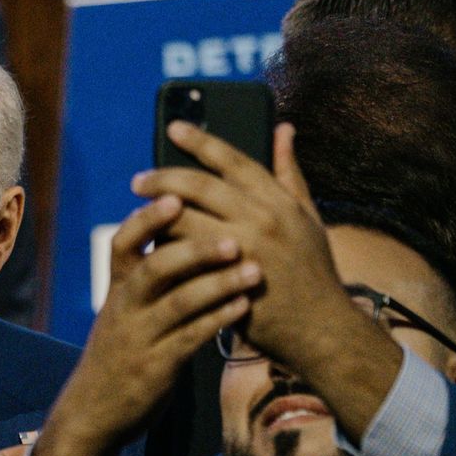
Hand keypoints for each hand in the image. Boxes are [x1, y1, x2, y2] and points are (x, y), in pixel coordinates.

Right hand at [32, 193, 258, 455]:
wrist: (94, 414)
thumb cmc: (120, 354)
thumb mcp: (124, 312)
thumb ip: (147, 278)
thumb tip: (179, 236)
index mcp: (117, 289)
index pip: (123, 243)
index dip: (147, 220)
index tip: (174, 197)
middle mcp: (124, 308)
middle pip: (155, 267)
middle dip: (194, 248)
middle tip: (232, 236)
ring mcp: (139, 338)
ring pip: (179, 303)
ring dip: (219, 285)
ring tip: (253, 271)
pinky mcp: (156, 368)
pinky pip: (190, 339)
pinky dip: (219, 320)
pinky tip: (245, 308)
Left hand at [133, 122, 404, 437]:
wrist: (318, 327)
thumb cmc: (312, 269)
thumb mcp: (307, 216)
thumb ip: (289, 173)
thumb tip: (283, 129)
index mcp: (278, 200)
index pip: (232, 160)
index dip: (200, 141)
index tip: (173, 128)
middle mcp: (261, 219)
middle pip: (198, 186)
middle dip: (162, 179)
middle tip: (137, 180)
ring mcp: (242, 251)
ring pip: (184, 221)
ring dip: (157, 216)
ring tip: (139, 213)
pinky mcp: (225, 281)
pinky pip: (182, 259)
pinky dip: (164, 249)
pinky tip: (149, 245)